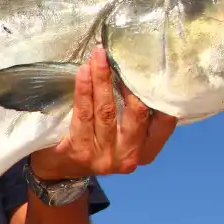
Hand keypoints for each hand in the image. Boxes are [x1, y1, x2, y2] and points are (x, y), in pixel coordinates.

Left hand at [29, 46, 177, 179]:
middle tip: (118, 54)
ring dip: (102, 79)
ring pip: (107, 110)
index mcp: (145, 152)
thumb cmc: (95, 144)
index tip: (153, 67)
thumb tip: (140, 73)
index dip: (161, 95)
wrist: (58, 169)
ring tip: (98, 56)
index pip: (164, 123)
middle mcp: (128, 157)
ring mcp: (103, 157)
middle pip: (135, 113)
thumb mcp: (122, 137)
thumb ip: (134, 117)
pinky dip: (84, 90)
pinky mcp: (79, 151)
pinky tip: (84, 72)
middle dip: (127, 80)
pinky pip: (83, 114)